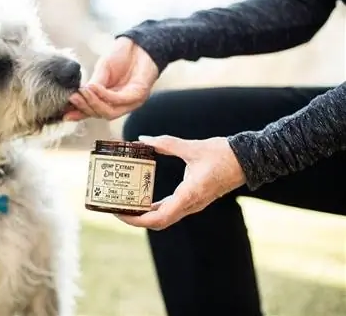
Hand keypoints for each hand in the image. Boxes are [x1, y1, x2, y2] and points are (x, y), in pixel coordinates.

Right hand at [64, 37, 158, 120]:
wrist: (140, 42)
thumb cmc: (121, 57)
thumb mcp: (102, 72)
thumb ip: (92, 86)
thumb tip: (75, 97)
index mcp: (111, 101)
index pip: (94, 112)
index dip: (79, 115)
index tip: (64, 115)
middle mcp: (122, 105)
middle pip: (101, 115)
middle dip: (85, 108)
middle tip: (73, 98)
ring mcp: (132, 102)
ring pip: (109, 112)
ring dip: (94, 103)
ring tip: (83, 92)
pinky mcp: (140, 94)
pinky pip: (118, 99)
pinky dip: (104, 95)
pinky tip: (93, 87)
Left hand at [116, 135, 246, 229]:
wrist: (248, 160)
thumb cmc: (223, 155)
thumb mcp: (192, 147)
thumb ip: (166, 144)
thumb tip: (143, 140)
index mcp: (189, 195)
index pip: (158, 218)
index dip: (136, 219)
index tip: (120, 213)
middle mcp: (190, 205)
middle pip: (158, 223)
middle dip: (135, 219)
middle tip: (116, 209)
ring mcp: (192, 204)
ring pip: (164, 218)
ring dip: (144, 215)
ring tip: (125, 205)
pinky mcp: (194, 200)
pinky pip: (171, 210)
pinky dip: (155, 208)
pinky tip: (142, 199)